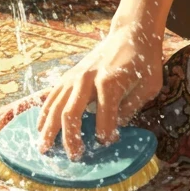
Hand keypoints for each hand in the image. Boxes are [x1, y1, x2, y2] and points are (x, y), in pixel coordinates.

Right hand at [38, 21, 163, 158]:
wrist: (131, 33)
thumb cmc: (144, 61)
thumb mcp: (149, 86)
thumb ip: (131, 108)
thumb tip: (114, 129)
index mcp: (109, 82)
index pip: (104, 118)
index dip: (105, 135)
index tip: (109, 143)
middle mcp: (87, 79)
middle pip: (71, 114)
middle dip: (71, 139)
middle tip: (74, 158)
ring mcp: (75, 76)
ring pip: (55, 106)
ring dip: (48, 130)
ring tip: (44, 149)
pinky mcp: (69, 75)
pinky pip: (51, 96)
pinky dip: (44, 113)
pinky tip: (40, 128)